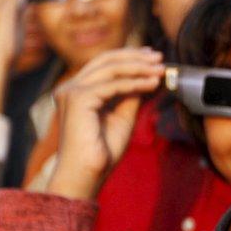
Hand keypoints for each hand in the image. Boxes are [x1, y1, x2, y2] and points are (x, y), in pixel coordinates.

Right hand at [46, 48, 163, 199]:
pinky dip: (136, 83)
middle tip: (159, 57)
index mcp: (76, 91)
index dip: (128, 56)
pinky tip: (152, 84)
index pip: (103, 64)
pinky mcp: (78, 99)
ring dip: (139, 68)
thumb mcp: (123, 116)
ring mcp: (71, 92)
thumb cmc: (102, 150)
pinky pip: (113, 85)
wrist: (87, 174)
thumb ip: (130, 95)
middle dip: (135, 57)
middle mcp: (70, 88)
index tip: (151, 56)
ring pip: (111, 69)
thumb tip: (147, 76)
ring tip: (160, 70)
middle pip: (106, 60)